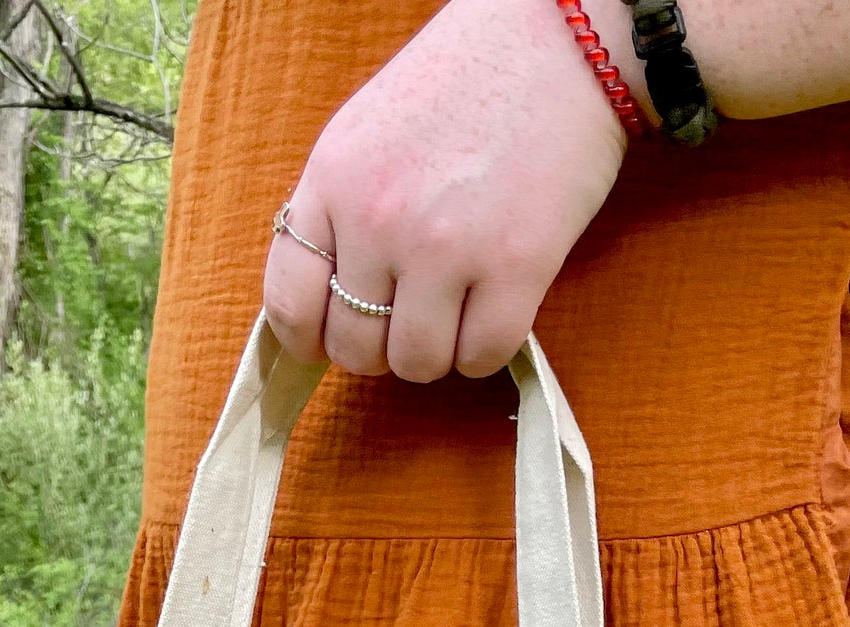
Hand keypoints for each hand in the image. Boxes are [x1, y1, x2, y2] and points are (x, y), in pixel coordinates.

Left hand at [264, 0, 634, 382]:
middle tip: (409, 316)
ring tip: (457, 307)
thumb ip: (337, 211)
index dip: (309, 339)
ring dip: (437, 352)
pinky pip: (481, 358)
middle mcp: (380, 218)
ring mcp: (447, 247)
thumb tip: (324, 303)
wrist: (559, 39)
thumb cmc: (466, 83)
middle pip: (355, 347)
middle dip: (381, 347)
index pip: (290, 303)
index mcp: (334, 180)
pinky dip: (486, 350)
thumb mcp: (367, 132)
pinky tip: (495, 308)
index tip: (327, 342)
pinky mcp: (516, 267)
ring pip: (417, 363)